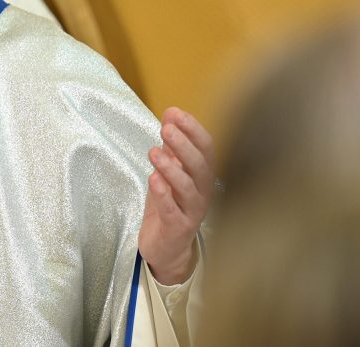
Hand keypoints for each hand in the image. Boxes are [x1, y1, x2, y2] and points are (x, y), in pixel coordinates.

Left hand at [138, 107, 214, 284]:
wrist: (166, 246)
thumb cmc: (169, 204)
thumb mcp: (169, 171)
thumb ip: (171, 146)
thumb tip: (170, 114)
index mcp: (202, 175)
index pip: (206, 148)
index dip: (193, 129)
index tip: (175, 112)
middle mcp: (202, 192)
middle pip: (201, 166)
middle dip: (184, 145)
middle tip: (166, 129)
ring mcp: (192, 211)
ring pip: (188, 188)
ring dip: (171, 168)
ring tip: (153, 152)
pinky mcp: (178, 227)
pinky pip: (173, 210)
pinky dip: (163, 194)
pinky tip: (153, 179)